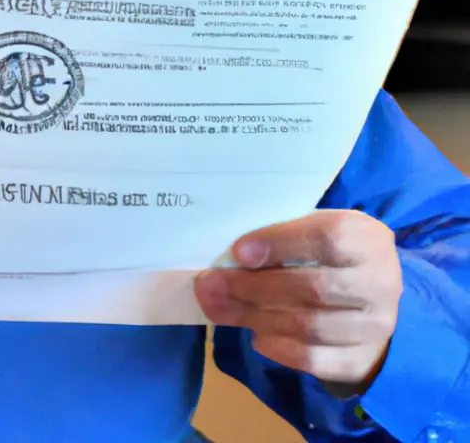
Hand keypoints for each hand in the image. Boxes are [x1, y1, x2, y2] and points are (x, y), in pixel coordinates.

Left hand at [195, 210, 401, 391]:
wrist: (374, 296)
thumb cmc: (331, 252)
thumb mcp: (315, 228)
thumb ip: (281, 233)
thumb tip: (228, 253)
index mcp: (366, 239)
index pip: (326, 239)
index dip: (280, 244)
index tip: (239, 252)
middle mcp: (379, 283)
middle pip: (312, 288)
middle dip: (252, 287)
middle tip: (210, 285)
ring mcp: (377, 327)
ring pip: (310, 327)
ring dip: (256, 317)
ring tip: (219, 307)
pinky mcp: (364, 361)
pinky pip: (316, 360)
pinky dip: (280, 349)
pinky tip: (256, 335)